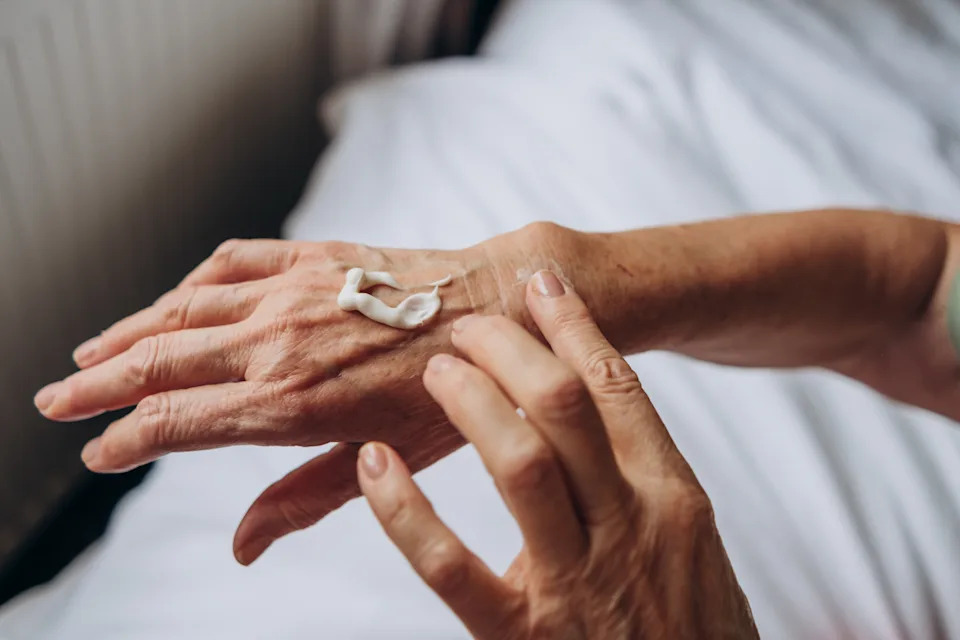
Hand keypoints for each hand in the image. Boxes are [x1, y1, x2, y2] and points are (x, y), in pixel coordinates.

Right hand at [34, 225, 564, 563]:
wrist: (500, 310)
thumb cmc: (453, 395)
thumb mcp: (386, 463)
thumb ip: (304, 499)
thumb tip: (241, 547)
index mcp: (293, 402)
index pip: (180, 423)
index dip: (127, 442)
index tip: (97, 456)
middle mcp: (280, 341)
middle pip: (161, 362)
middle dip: (98, 385)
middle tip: (53, 401)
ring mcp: (295, 292)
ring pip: (184, 308)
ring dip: (128, 331)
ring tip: (88, 351)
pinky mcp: (315, 258)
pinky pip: (232, 262)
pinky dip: (191, 282)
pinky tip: (173, 297)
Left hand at [358, 271, 757, 638]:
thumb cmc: (694, 629)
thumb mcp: (689, 545)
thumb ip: (642, 482)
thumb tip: (593, 415)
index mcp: (673, 499)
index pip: (617, 387)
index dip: (573, 325)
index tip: (539, 284)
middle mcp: (631, 528)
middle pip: (563, 405)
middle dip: (509, 348)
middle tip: (468, 325)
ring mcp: (577, 583)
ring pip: (520, 463)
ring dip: (470, 401)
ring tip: (437, 370)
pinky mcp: (522, 639)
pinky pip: (450, 565)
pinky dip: (405, 510)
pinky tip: (375, 464)